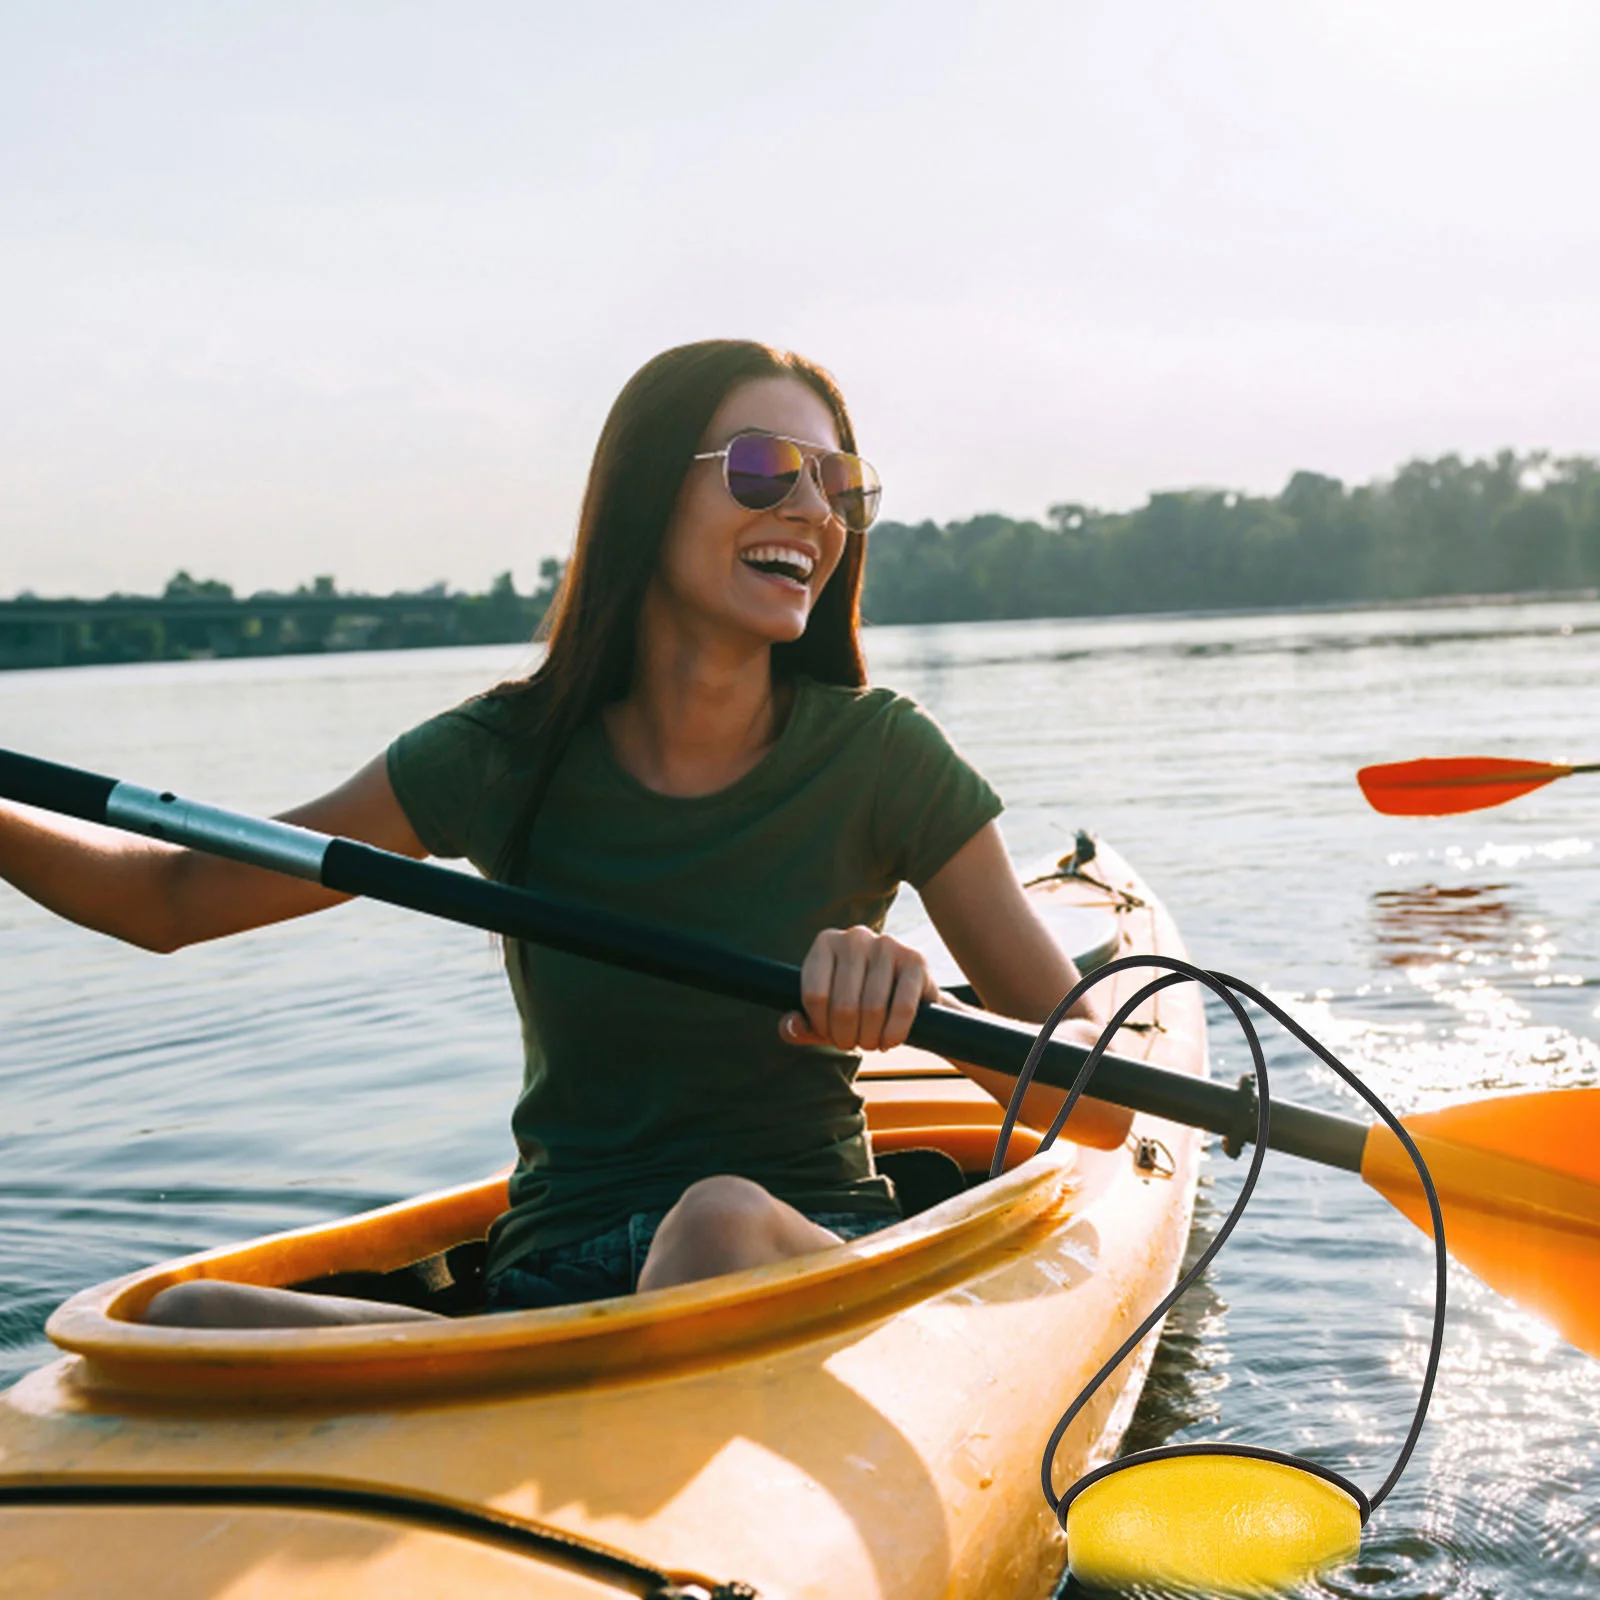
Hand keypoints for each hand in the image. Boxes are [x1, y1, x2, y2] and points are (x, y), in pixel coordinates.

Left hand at [779, 926, 940, 1051]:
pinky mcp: (916, 959)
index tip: (829, 1034)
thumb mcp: (824, 1016)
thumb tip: (791, 1027)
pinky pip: (902, 1008)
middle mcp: (854, 937)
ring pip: (872, 1009)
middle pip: (843, 1005)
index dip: (821, 1026)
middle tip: (854, 1043)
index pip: (814, 995)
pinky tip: (891, 1040)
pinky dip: (894, 1034)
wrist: (907, 995)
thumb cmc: (857, 1004)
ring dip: (870, 1039)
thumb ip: (801, 1025)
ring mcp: (887, 944)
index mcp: (825, 943)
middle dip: (847, 1037)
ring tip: (871, 1042)